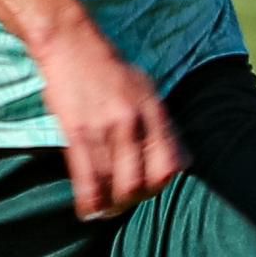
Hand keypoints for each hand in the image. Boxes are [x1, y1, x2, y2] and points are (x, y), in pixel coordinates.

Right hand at [32, 32, 185, 220]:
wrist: (72, 45)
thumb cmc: (111, 71)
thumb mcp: (147, 91)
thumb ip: (163, 126)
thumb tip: (182, 163)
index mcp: (154, 113)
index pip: (169, 166)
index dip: (160, 185)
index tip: (149, 189)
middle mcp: (132, 123)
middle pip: (140, 183)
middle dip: (133, 200)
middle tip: (124, 203)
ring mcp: (104, 130)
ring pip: (112, 186)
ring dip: (110, 206)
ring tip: (107, 211)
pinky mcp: (76, 133)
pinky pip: (86, 180)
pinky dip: (89, 202)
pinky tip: (88, 211)